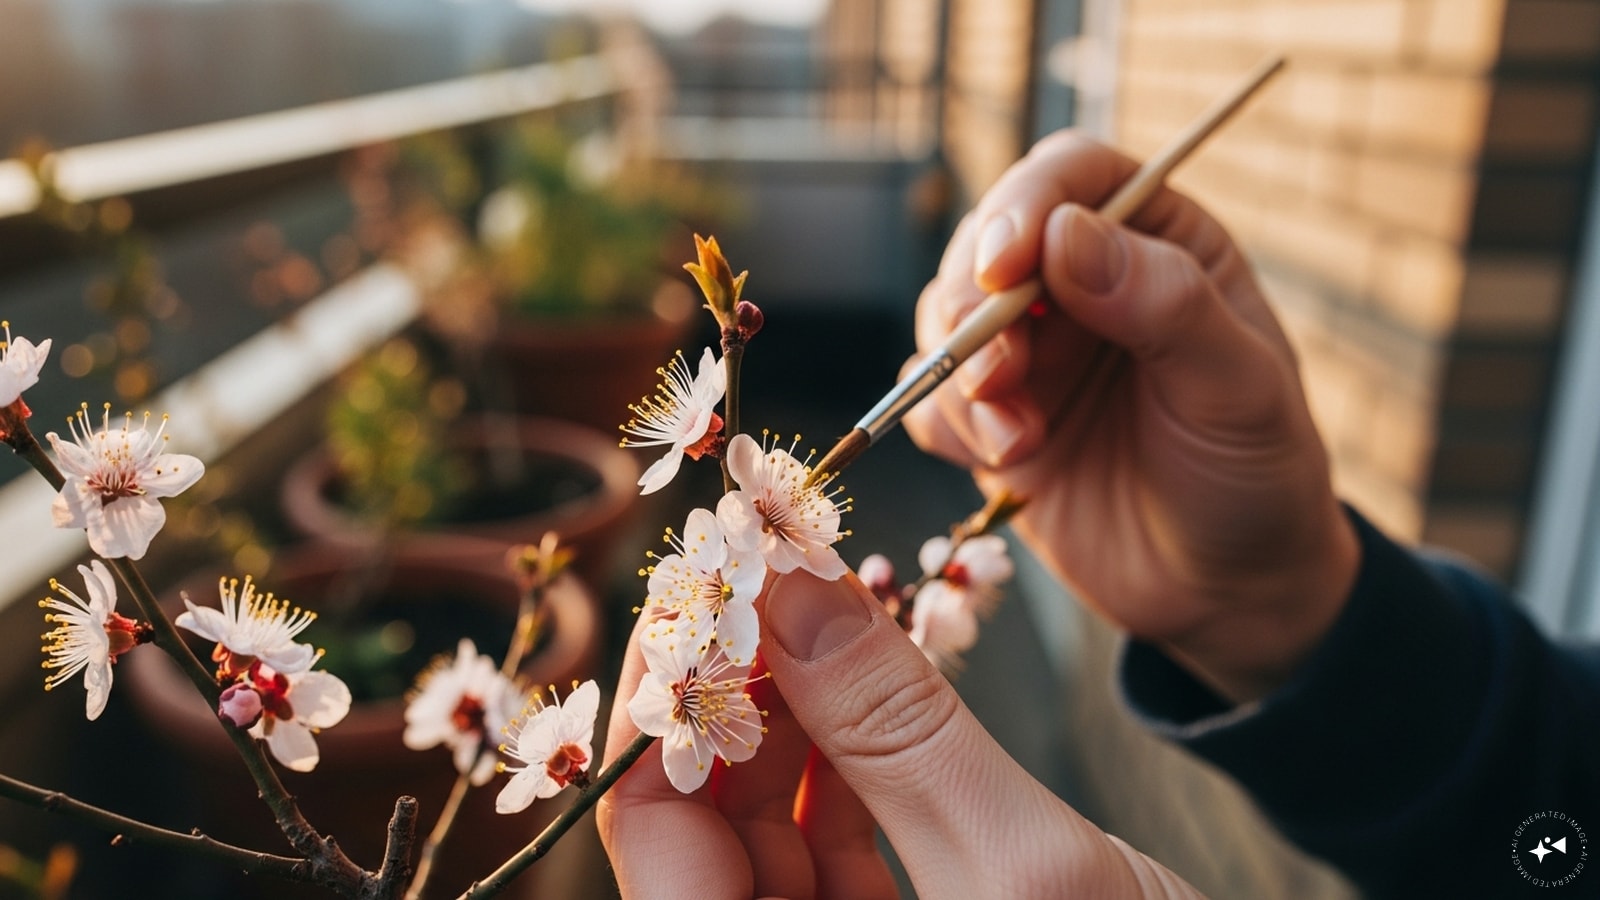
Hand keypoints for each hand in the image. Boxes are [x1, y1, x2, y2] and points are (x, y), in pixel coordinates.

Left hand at [597, 569, 1202, 898]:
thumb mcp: (1023, 864)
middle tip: (760, 569)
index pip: (653, 835)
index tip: (700, 582)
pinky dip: (845, 753)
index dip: (662, 699)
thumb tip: (793, 591)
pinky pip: (831, 845)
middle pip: (699, 826)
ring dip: (786, 708)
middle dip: (725, 688)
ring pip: (766, 828)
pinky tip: (864, 675)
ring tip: (814, 604)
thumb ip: (895, 730)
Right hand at [902, 131, 1359, 701]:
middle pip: (987, 240)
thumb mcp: (1238, 387)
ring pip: (944, 317)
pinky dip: (948, 424)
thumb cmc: (1256, 476)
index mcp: (1157, 244)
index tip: (1007, 269)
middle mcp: (1083, 284)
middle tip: (999, 377)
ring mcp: (1031, 352)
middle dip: (973, 304)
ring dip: (961, 375)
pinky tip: (1010, 461)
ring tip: (1019, 441)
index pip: (1071, 176)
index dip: (1026, 204)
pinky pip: (931, 396)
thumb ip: (1164, 304)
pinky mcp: (991, 419)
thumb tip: (1065, 236)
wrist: (1227, 592)